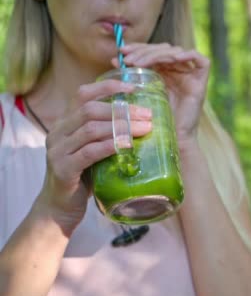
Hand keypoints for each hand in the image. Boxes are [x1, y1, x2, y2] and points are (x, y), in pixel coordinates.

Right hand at [35, 80, 152, 232]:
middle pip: (90, 109)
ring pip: (91, 129)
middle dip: (122, 110)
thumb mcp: (95, 152)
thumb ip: (109, 136)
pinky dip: (110, 146)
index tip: (133, 88)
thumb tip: (145, 123)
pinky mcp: (62, 169)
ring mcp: (58, 151)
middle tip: (147, 115)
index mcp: (65, 124)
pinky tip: (127, 145)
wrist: (58, 209)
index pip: (83, 94)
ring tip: (145, 129)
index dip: (107, 86)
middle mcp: (58, 133)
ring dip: (122, 127)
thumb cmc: (83, 178)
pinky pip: (88, 152)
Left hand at [115, 43, 210, 144]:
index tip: (121, 52)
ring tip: (137, 63)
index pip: (153, 51)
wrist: (170, 139)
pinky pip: (200, 60)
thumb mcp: (139, 93)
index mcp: (164, 72)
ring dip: (156, 54)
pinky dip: (187, 55)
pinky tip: (172, 59)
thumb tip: (114, 60)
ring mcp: (190, 76)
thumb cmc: (153, 121)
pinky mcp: (201, 82)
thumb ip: (131, 76)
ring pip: (176, 52)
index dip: (138, 48)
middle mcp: (178, 72)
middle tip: (127, 59)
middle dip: (144, 51)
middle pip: (164, 49)